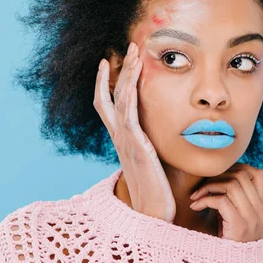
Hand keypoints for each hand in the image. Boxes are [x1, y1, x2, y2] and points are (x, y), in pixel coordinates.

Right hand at [93, 42, 176, 223]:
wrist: (153, 215)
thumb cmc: (156, 192)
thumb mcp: (151, 163)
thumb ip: (151, 146)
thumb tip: (158, 137)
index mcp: (122, 140)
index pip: (107, 105)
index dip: (104, 83)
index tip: (110, 63)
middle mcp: (119, 137)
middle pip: (110, 95)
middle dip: (118, 69)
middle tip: (129, 47)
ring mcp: (125, 141)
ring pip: (120, 98)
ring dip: (126, 73)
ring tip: (134, 52)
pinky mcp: (137, 145)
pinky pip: (129, 112)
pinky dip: (129, 91)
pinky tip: (135, 76)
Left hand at [189, 163, 262, 240]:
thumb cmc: (229, 241)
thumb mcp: (236, 216)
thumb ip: (235, 198)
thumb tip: (221, 174)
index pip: (259, 174)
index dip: (238, 168)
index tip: (220, 175)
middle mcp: (261, 211)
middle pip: (242, 176)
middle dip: (218, 176)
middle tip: (203, 185)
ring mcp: (252, 219)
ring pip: (232, 185)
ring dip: (209, 187)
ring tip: (197, 196)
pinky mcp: (239, 226)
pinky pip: (221, 201)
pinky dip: (205, 200)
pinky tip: (195, 206)